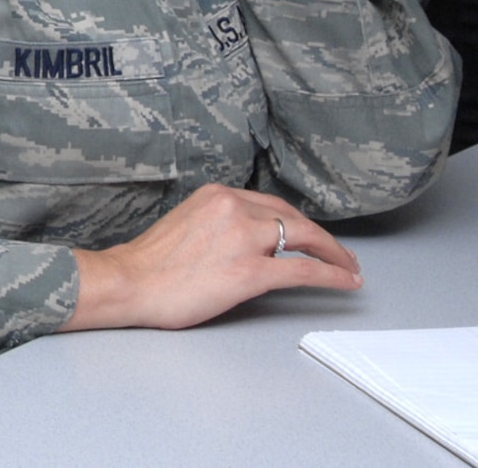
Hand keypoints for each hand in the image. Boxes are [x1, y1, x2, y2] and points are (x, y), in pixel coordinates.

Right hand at [60, 183, 361, 332]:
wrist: (129, 282)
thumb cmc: (149, 263)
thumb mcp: (187, 224)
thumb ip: (219, 223)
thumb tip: (247, 242)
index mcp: (216, 195)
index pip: (271, 204)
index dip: (297, 221)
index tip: (310, 234)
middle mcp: (233, 208)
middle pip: (293, 218)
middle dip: (322, 237)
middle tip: (341, 254)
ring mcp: (244, 238)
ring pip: (305, 238)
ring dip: (333, 254)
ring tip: (348, 267)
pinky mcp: (250, 272)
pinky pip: (303, 271)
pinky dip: (331, 274)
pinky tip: (345, 280)